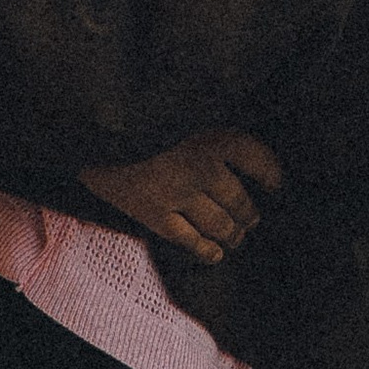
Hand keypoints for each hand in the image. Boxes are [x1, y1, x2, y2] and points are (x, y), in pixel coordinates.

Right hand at [81, 130, 282, 264]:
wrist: (93, 134)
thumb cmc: (144, 123)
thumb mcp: (185, 114)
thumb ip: (213, 133)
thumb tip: (247, 158)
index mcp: (208, 136)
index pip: (255, 157)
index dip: (271, 173)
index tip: (276, 184)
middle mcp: (199, 166)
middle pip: (240, 200)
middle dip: (249, 214)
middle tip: (252, 218)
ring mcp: (178, 194)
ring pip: (221, 224)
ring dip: (233, 234)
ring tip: (237, 236)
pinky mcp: (156, 215)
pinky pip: (191, 241)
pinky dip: (207, 250)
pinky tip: (215, 253)